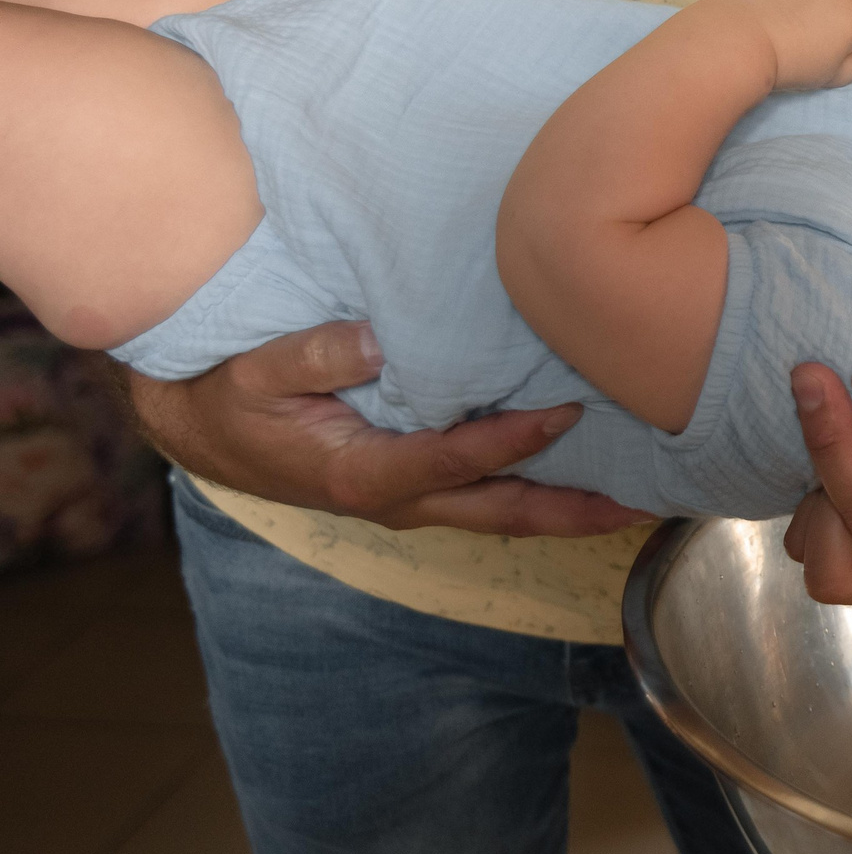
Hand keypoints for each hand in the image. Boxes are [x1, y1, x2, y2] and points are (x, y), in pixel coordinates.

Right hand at [124, 320, 652, 536]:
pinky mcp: (420, 489)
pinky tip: (589, 478)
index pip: (455, 461)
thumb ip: (316, 356)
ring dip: (572, 509)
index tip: (568, 413)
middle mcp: (400, 499)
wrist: (203, 430)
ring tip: (641, 499)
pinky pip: (492, 499)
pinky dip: (543, 493)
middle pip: (503, 513)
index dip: (512, 442)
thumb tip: (381, 339)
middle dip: (576, 510)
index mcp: (364, 474)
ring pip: (506, 514)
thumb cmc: (230, 397)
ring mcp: (414, 500)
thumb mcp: (256, 372)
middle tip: (645, 500)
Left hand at [714, 0, 851, 90]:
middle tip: (793, 34)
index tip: (818, 51)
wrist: (739, 39)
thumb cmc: (786, 64)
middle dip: (823, 14)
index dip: (842, 42)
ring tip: (773, 15)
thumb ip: (849, 65)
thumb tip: (845, 52)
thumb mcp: (829, 79)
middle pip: (838, 0)